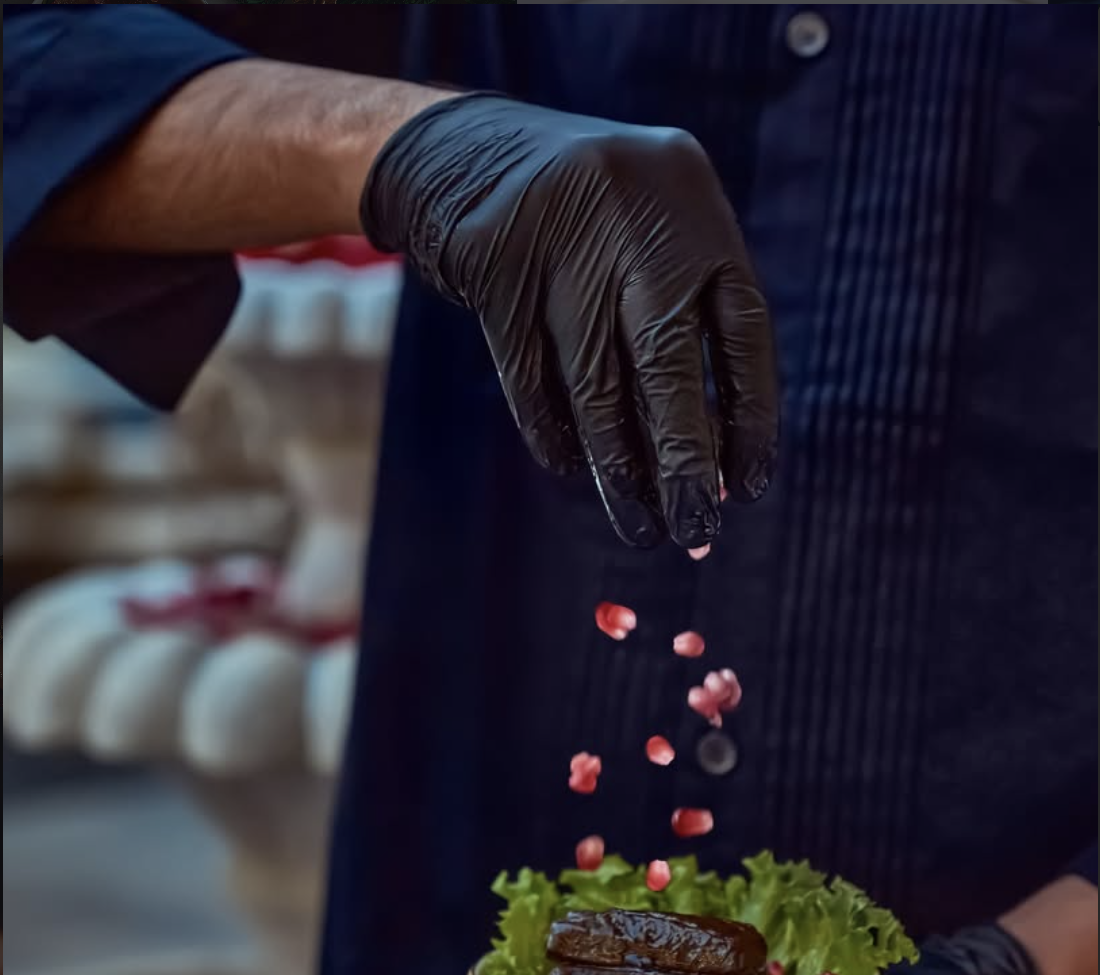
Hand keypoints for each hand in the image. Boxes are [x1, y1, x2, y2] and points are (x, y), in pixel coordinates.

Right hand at [361, 94, 778, 550]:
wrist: (465, 149)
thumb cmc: (584, 218)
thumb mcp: (651, 235)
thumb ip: (687, 321)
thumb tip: (718, 466)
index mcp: (692, 204)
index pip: (741, 328)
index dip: (750, 414)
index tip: (749, 487)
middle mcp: (633, 215)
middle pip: (668, 363)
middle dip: (684, 459)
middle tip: (696, 528)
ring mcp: (559, 237)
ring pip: (595, 383)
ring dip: (619, 468)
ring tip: (642, 526)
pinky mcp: (495, 265)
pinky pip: (531, 378)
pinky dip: (555, 432)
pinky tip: (575, 469)